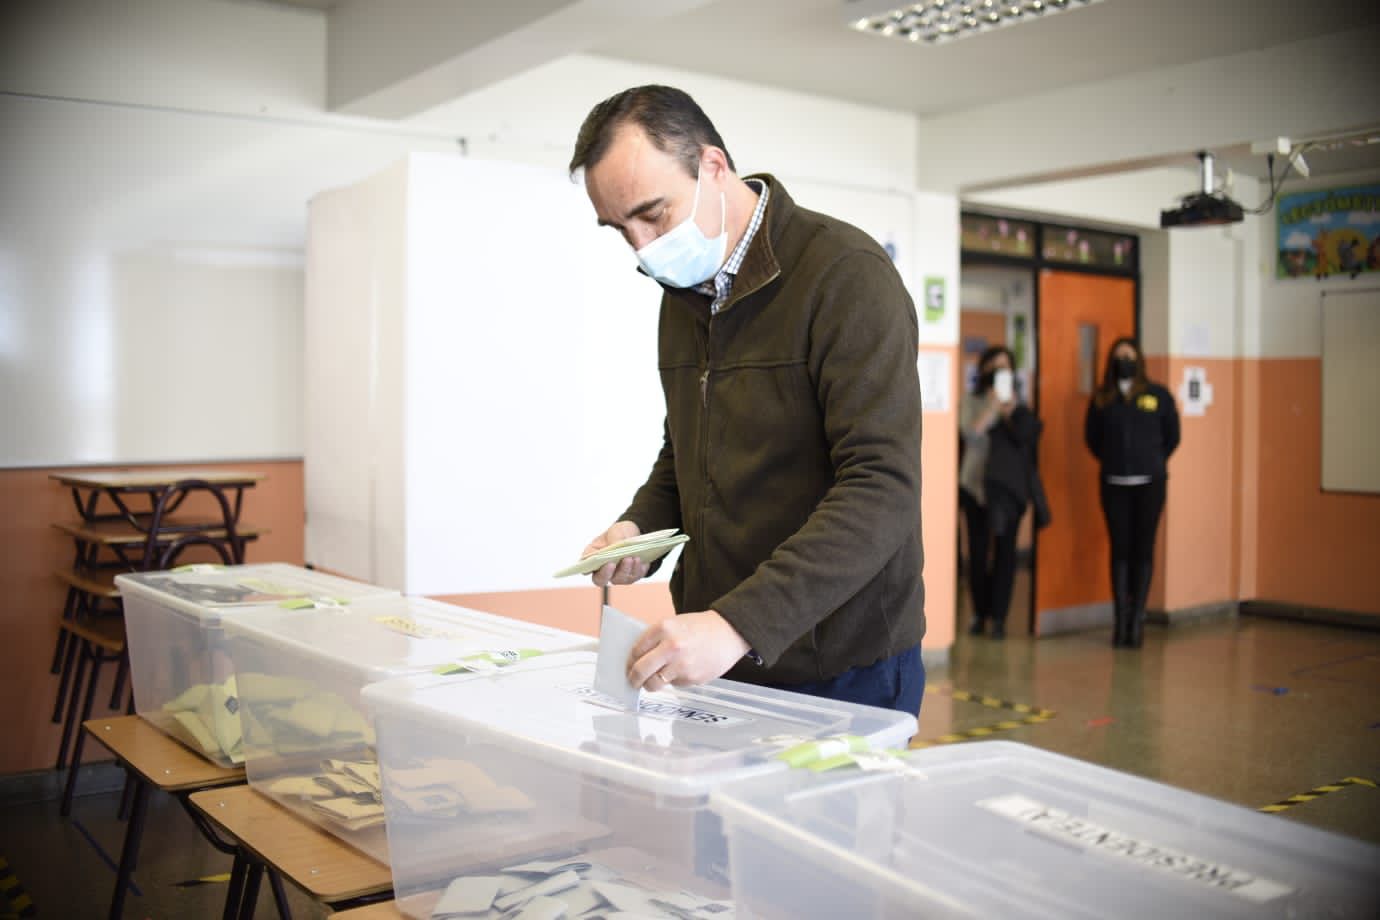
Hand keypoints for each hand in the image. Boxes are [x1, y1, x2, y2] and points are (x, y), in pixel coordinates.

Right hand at [582, 520, 648, 586]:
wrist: (634, 534)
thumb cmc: (618, 533)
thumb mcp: (615, 531)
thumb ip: (614, 539)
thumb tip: (615, 546)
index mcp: (592, 559)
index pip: (585, 569)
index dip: (587, 569)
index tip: (592, 562)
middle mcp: (603, 571)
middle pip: (600, 580)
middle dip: (606, 573)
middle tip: (612, 563)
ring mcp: (618, 575)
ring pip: (619, 579)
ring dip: (624, 570)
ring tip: (630, 557)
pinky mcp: (632, 575)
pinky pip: (634, 577)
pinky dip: (636, 569)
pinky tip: (638, 559)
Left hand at [627, 610, 750, 690]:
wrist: (730, 632)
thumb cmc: (702, 627)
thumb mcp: (674, 623)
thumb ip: (656, 639)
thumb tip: (638, 658)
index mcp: (663, 628)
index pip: (636, 650)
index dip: (629, 661)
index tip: (629, 666)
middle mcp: (671, 646)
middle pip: (640, 670)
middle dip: (633, 679)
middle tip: (632, 681)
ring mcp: (682, 665)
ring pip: (654, 683)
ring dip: (650, 685)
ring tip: (653, 682)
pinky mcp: (692, 678)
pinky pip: (674, 685)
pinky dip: (674, 681)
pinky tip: (682, 670)